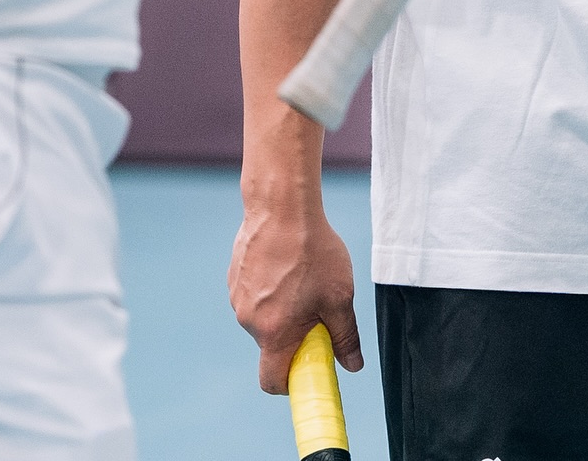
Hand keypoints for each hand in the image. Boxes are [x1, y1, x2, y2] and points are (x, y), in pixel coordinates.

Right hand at [229, 203, 360, 394]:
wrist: (282, 205)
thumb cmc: (312, 250)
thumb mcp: (339, 296)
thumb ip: (345, 336)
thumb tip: (353, 365)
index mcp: (274, 332)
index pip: (272, 381)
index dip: (290, 383)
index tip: (308, 366)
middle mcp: (249, 319)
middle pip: (271, 343)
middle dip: (292, 333)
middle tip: (315, 307)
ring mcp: (237, 296)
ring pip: (262, 316)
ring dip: (280, 307)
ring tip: (300, 274)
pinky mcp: (234, 274)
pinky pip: (253, 293)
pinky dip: (267, 287)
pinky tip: (284, 260)